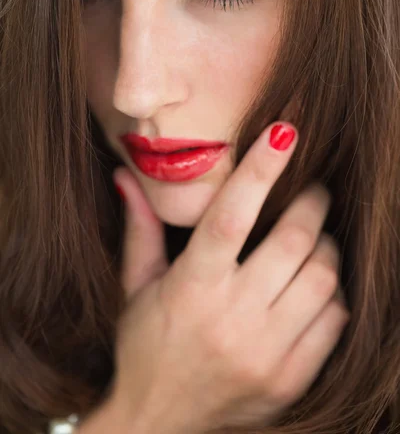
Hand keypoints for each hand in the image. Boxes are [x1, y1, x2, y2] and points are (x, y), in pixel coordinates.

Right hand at [110, 122, 349, 433]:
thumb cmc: (145, 346)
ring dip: (326, 246)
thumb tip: (123, 175)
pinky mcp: (290, 379)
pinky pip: (334, 320)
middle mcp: (232, 319)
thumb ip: (139, 228)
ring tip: (315, 237)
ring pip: (323, 278)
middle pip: (294, 242)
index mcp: (192, 289)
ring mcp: (266, 353)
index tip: (284, 132)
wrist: (158, 423)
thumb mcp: (136, 286)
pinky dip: (333, 291)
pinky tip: (316, 284)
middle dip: (313, 202)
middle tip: (314, 188)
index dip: (260, 169)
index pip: (231, 216)